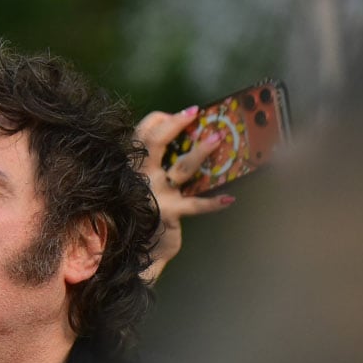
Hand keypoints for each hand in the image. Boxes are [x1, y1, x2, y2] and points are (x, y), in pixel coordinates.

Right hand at [136, 108, 235, 283]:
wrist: (133, 249)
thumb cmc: (143, 211)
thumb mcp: (143, 183)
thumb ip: (154, 164)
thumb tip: (182, 141)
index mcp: (133, 165)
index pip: (142, 132)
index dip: (160, 118)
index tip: (180, 114)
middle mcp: (141, 176)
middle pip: (155, 142)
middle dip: (175, 124)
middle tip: (194, 113)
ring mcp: (155, 193)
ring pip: (181, 168)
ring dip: (201, 152)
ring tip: (218, 140)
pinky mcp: (169, 212)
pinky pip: (195, 205)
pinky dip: (213, 202)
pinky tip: (229, 199)